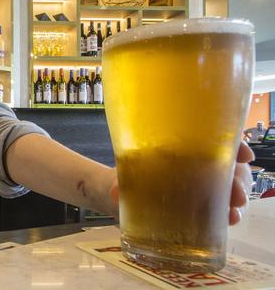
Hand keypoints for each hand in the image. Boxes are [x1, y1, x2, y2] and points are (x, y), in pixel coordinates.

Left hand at [108, 141, 254, 225]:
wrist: (116, 195)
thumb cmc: (122, 176)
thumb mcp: (119, 174)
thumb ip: (117, 183)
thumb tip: (115, 191)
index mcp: (182, 147)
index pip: (216, 139)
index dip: (234, 145)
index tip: (242, 154)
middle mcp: (196, 163)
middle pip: (229, 164)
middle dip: (238, 177)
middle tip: (235, 194)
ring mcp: (200, 184)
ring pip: (231, 184)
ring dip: (238, 196)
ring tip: (234, 211)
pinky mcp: (200, 205)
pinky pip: (222, 205)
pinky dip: (231, 211)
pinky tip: (231, 219)